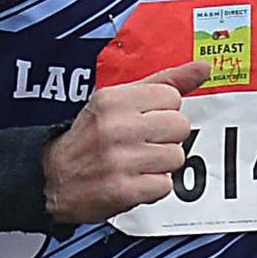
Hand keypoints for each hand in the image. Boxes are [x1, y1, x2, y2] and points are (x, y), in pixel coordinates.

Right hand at [43, 61, 205, 224]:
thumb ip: (163, 82)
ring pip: (176, 157)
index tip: (143, 121)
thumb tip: (203, 67)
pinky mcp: (124, 190)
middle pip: (179, 126)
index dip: (162, 112)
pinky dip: (152, 187)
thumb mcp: (117, 100)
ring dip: (160, 164)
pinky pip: (165, 186)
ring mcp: (120, 160)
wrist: (52, 178)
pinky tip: (133, 180)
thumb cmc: (89, 137)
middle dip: (166, 137)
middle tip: (142, 143)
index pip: (172, 97)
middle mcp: (116, 127)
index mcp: (114, 99)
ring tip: (137, 163)